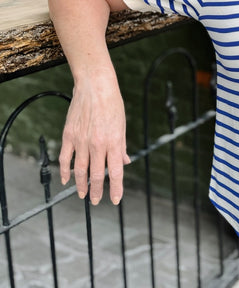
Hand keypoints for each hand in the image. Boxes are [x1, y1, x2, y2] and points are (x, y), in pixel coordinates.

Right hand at [59, 72, 129, 204]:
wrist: (95, 86)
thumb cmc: (112, 104)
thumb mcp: (122, 126)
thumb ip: (121, 146)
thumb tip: (125, 162)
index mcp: (113, 142)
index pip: (115, 172)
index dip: (116, 189)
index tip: (115, 200)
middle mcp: (97, 144)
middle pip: (96, 175)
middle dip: (97, 191)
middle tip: (97, 201)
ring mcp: (81, 141)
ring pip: (79, 170)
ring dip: (80, 185)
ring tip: (83, 195)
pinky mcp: (69, 135)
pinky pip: (65, 158)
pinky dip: (65, 171)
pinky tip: (66, 180)